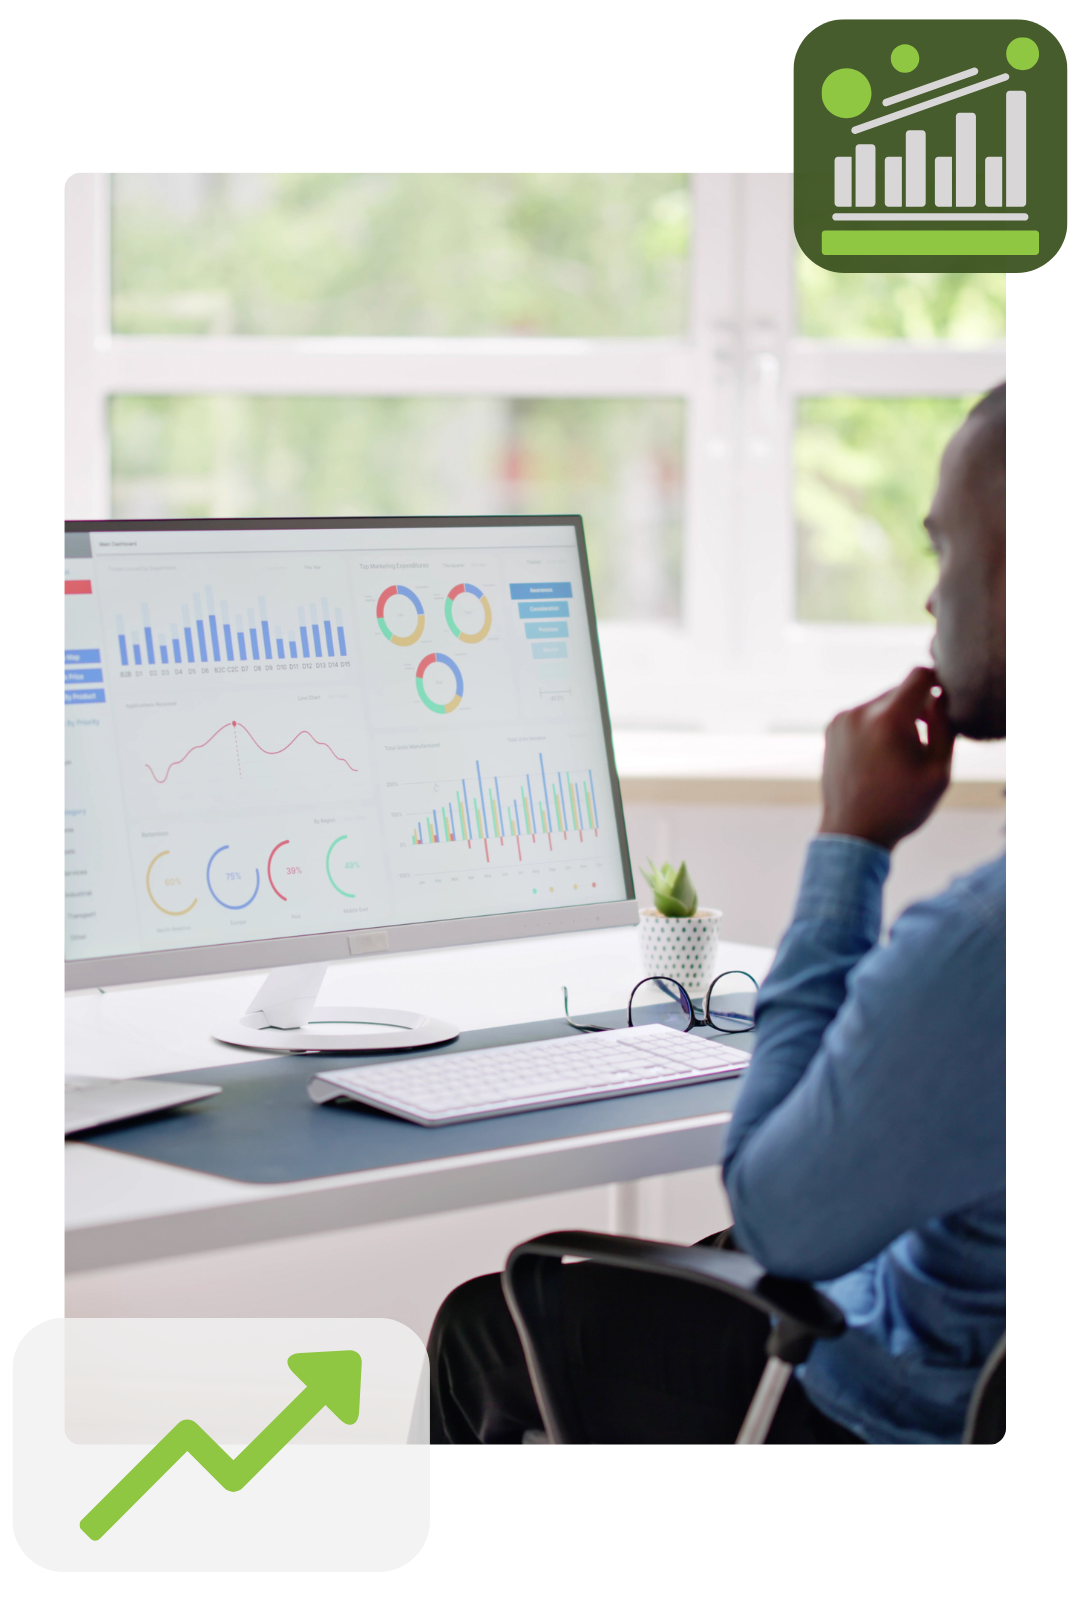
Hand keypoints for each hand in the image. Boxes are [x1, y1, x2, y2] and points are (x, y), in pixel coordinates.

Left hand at [820, 668, 954, 849]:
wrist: (853, 832)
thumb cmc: (900, 807)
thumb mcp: (938, 771)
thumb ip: (945, 727)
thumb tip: (940, 697)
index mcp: (887, 719)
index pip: (919, 676)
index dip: (937, 686)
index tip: (941, 709)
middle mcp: (859, 712)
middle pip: (900, 691)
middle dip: (916, 709)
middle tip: (922, 743)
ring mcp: (842, 720)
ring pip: (881, 704)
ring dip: (895, 719)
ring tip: (897, 756)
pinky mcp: (831, 729)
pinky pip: (863, 716)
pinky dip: (876, 727)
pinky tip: (878, 758)